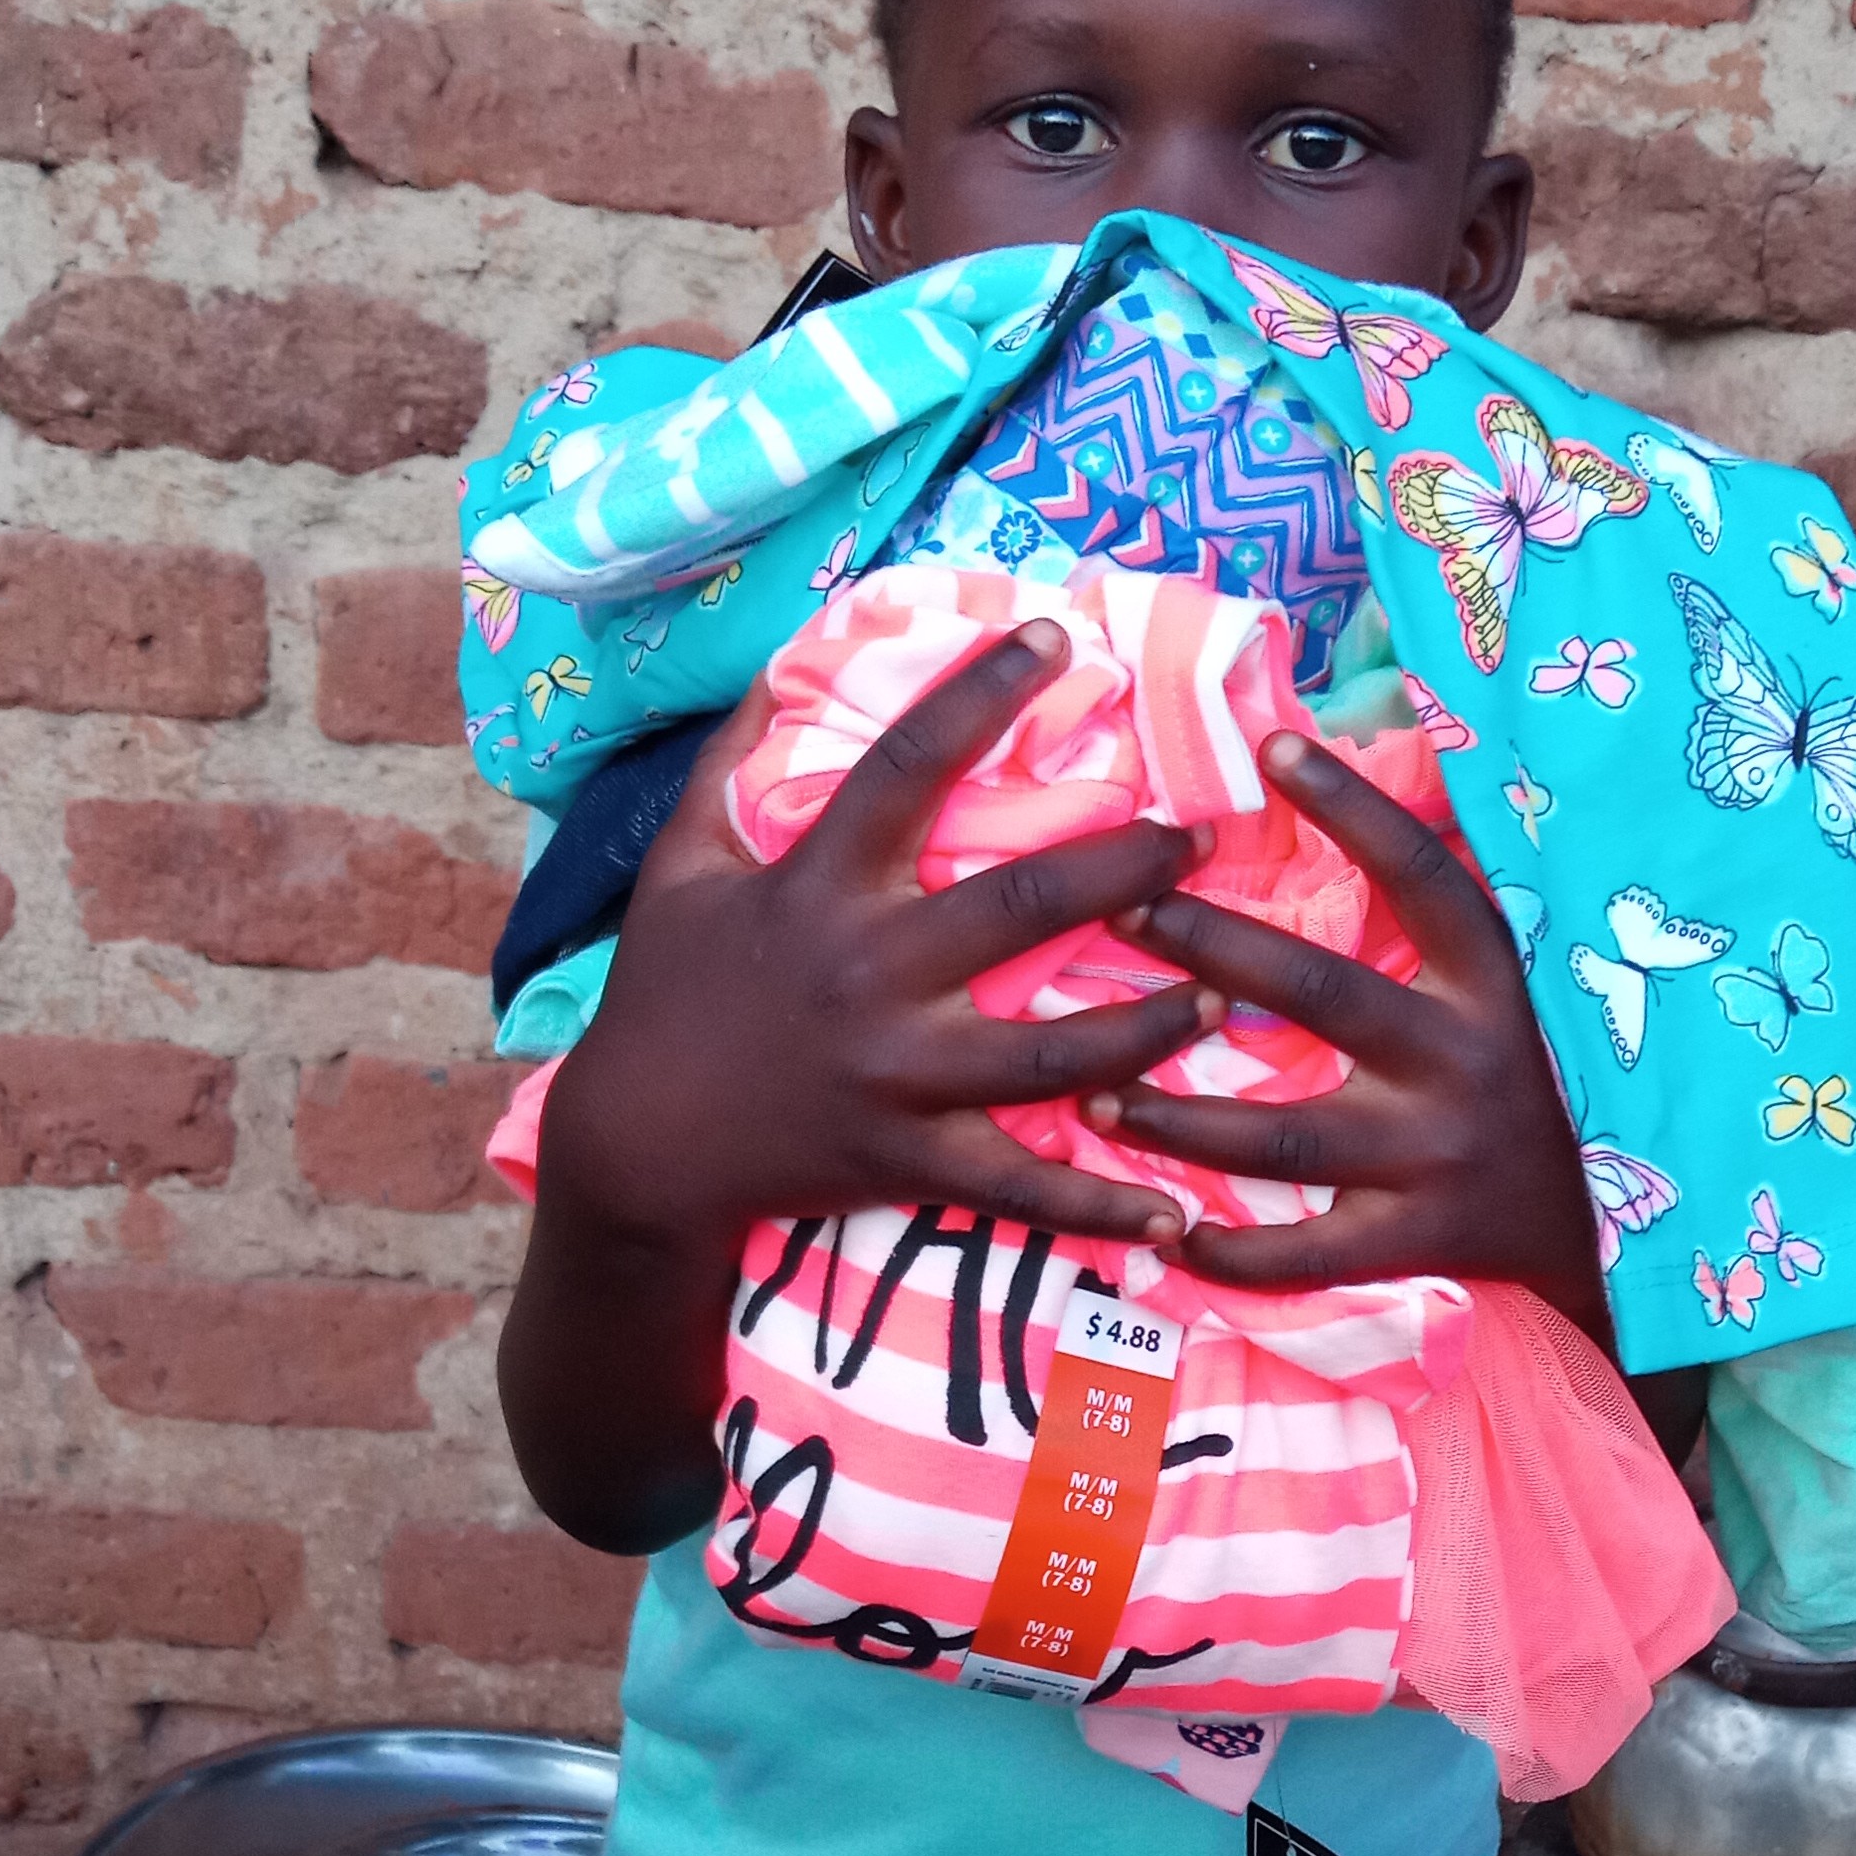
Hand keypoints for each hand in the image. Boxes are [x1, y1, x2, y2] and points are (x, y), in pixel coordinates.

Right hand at [545, 622, 1217, 1256]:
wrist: (635, 1144)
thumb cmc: (665, 995)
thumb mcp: (678, 866)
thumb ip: (727, 766)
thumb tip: (773, 670)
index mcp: (819, 887)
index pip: (910, 763)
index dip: (981, 692)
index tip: (1055, 639)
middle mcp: (870, 974)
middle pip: (1022, 906)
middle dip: (1124, 866)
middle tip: (1201, 839)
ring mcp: (898, 1074)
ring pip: (1054, 1053)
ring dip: (1149, 1026)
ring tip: (1220, 994)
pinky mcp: (911, 1160)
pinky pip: (1021, 1188)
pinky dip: (1099, 1210)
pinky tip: (1173, 1216)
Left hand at [1086, 729, 1607, 1336]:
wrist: (1619, 1230)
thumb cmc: (1546, 1085)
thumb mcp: (1523, 992)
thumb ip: (1450, 922)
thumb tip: (1384, 779)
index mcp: (1495, 986)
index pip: (1422, 875)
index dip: (1354, 808)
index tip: (1274, 749)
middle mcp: (1463, 1062)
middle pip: (1318, 994)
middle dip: (1212, 948)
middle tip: (1123, 915)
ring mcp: (1435, 1158)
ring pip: (1282, 1137)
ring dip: (1178, 1121)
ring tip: (1092, 1099)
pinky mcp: (1415, 1242)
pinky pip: (1304, 1257)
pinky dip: (1230, 1257)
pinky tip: (1162, 1239)